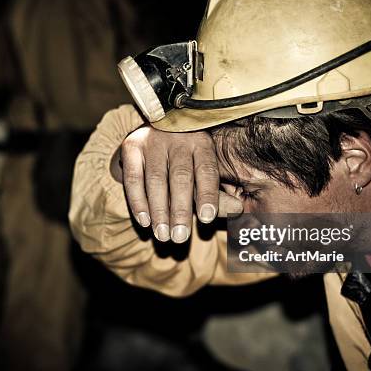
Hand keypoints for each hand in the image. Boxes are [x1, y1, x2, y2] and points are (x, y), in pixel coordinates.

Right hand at [116, 126, 242, 242]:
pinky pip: (134, 178)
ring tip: (163, 236)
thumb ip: (217, 194)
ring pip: (156, 179)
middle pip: (181, 177)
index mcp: (202, 143)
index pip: (207, 170)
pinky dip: (138, 202)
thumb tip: (239, 209)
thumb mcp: (202, 173)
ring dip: (159, 211)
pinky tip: (145, 221)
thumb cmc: (186, 162)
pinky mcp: (131, 146)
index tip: (206, 219)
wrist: (154, 133)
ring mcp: (153, 140)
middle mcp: (178, 138)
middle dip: (180, 210)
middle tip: (180, 237)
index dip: (208, 194)